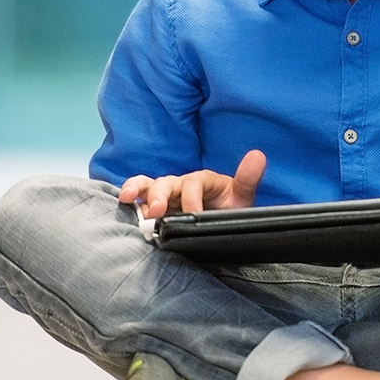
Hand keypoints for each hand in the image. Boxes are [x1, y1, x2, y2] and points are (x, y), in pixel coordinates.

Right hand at [119, 150, 266, 218]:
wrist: (221, 224)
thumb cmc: (229, 209)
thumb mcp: (242, 197)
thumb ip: (248, 179)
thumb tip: (258, 155)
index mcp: (202, 181)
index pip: (194, 184)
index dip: (192, 199)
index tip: (194, 215)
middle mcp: (181, 184)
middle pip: (166, 182)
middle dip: (160, 196)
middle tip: (157, 212)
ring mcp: (166, 194)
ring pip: (148, 185)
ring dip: (137, 190)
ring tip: (127, 199)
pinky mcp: (154, 205)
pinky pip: (138, 197)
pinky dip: (128, 197)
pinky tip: (121, 205)